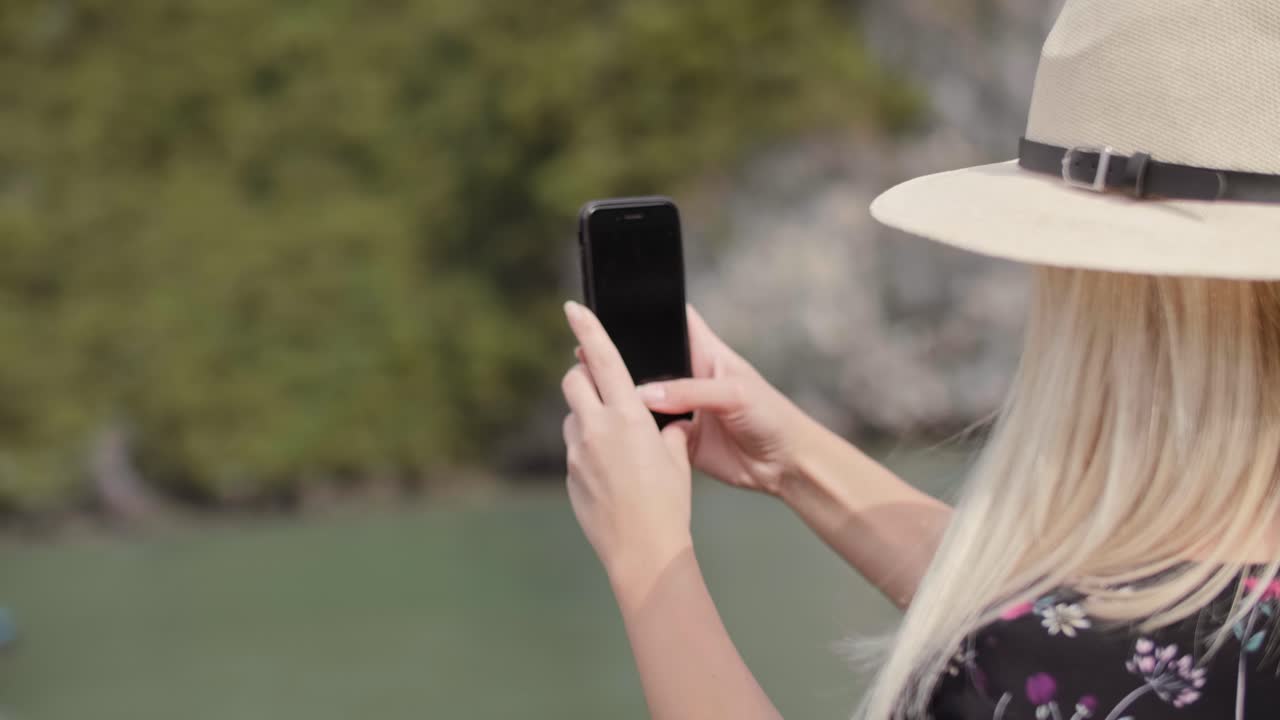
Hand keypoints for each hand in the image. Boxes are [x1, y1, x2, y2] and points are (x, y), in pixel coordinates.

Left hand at [560, 300, 693, 587]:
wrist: (643, 549)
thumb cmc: (668, 502)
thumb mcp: (677, 459)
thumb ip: (668, 431)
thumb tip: (667, 422)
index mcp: (627, 416)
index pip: (603, 359)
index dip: (588, 329)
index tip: (573, 307)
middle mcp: (596, 428)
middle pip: (574, 381)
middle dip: (583, 375)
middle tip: (600, 383)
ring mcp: (577, 453)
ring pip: (573, 417)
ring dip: (588, 417)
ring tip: (617, 444)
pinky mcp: (570, 476)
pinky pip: (575, 450)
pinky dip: (589, 450)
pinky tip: (612, 475)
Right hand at [625, 304, 809, 497]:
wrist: (785, 465)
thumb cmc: (772, 417)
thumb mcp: (734, 395)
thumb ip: (690, 392)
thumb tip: (646, 394)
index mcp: (705, 354)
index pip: (676, 320)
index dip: (652, 310)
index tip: (621, 308)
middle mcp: (688, 379)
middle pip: (650, 360)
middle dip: (629, 360)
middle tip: (603, 363)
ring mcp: (681, 409)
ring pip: (644, 398)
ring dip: (631, 400)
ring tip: (609, 397)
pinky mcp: (678, 439)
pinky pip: (651, 434)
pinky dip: (639, 434)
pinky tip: (626, 432)